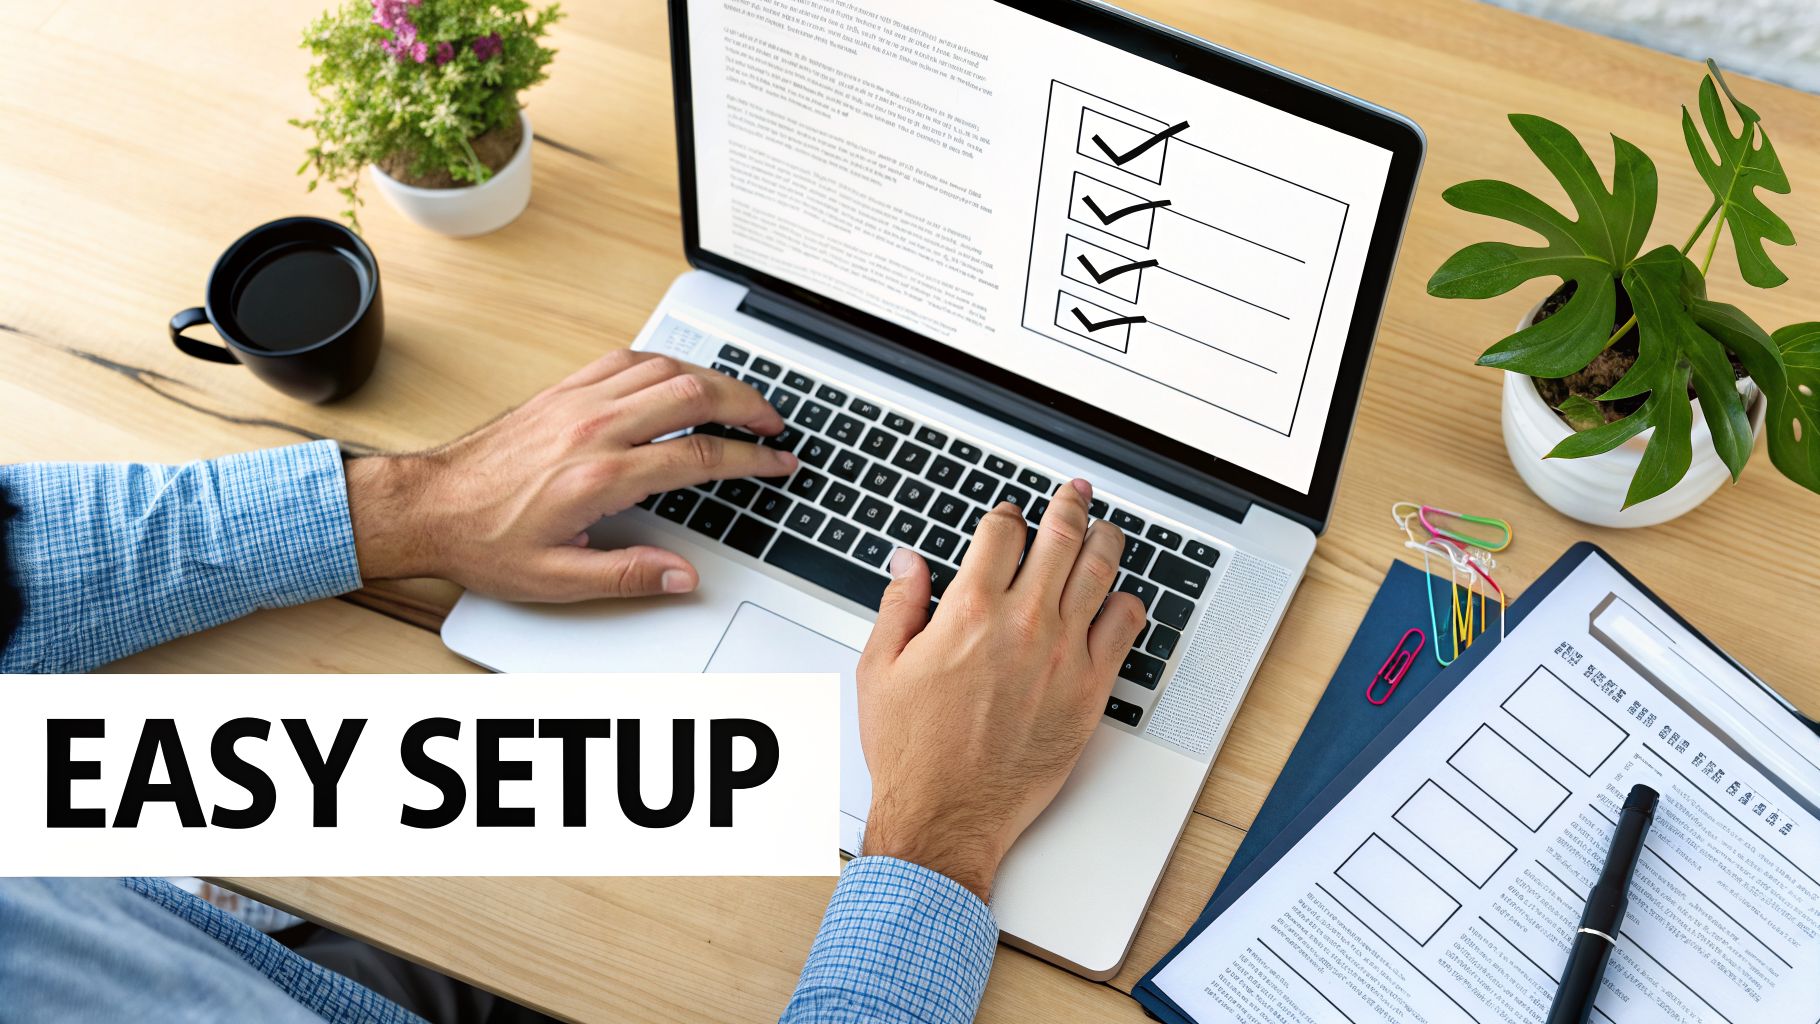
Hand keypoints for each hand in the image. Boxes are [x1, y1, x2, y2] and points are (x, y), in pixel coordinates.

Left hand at [343, 350, 796, 599]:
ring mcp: (577, 401)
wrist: (427, 507)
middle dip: (745, 403)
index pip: (697, 455)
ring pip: (663, 368)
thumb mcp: (558, 580)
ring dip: (711, 378)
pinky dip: (665, 363)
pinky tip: (679, 377)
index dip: (749, 458)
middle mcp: (593, 428)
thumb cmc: (484, 541)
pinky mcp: (561, 391)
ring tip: (738, 399)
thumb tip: (682, 576)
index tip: (776, 462)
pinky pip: (626, 359)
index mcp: (600, 477)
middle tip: (773, 422)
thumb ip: (628, 576)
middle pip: (692, 393)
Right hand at [855, 481, 1146, 899]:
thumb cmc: (912, 752)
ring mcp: (1063, 657)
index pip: (1002, 534)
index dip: (1007, 516)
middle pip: (1061, 539)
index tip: (1009, 517)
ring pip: (1100, 573)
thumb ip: (900, 605)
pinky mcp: (1089, 692)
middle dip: (1069, 507)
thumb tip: (909, 563)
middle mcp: (1023, 626)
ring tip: (1106, 530)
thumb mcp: (881, 669)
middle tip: (1075, 494)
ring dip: (1105, 541)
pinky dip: (1126, 603)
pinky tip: (1120, 597)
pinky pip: (1125, 628)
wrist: (946, 814)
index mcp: (969, 613)